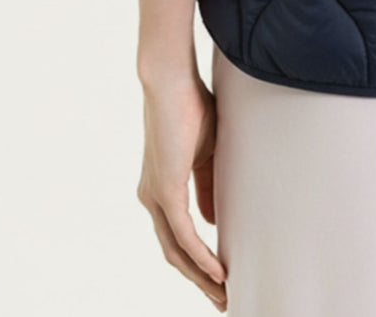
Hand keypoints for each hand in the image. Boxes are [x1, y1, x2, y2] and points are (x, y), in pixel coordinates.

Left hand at [136, 71, 227, 309]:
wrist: (171, 80)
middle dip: (200, 281)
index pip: (178, 238)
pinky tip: (217, 272)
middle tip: (223, 301)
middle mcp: (151, 198)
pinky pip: (182, 235)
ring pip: (176, 251)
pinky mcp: (165, 189)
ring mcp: (155, 196)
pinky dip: (200, 257)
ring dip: (201, 276)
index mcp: (160, 189)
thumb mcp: (206, 154)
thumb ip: (207, 187)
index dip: (198, 262)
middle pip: (174, 254)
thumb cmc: (190, 107)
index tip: (222, 280)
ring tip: (224, 294)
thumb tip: (214, 221)